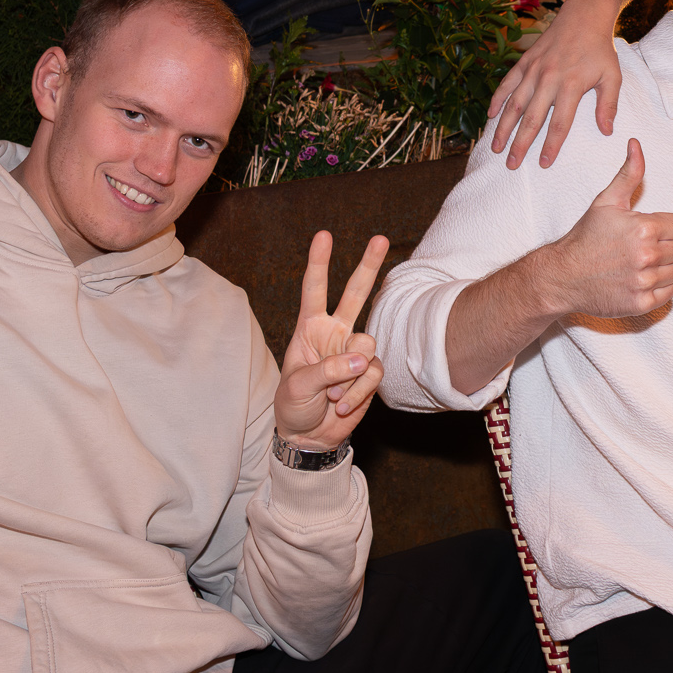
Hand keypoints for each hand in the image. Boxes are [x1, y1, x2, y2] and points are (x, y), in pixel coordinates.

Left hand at [277, 230, 389, 451]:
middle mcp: (335, 334)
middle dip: (368, 266)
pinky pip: (373, 373)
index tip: (324, 236)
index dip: (319, 263)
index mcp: (309, 329)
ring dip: (348, 376)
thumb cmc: (293, 406)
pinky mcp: (369, 373)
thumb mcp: (297, 387)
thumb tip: (362, 359)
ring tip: (330, 397)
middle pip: (355, 294)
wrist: (309, 437)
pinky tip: (341, 406)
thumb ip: (327, 370)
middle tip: (380, 239)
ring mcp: (354, 352)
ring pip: (367, 344)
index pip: (314, 291)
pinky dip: (357, 392)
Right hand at [487, 0, 623, 169]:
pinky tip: (490, 115)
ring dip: (503, 127)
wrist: (584, 16)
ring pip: (514, 103)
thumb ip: (608, 104)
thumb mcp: (612, 76)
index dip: (551, 146)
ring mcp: (534, 70)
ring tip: (495, 147)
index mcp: (570, 86)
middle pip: (531, 119)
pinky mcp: (525, 61)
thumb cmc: (600, 50)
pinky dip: (498, 99)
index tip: (544, 164)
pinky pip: (507, 83)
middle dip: (520, 144)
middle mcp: (548, 79)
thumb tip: (607, 131)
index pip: (559, 124)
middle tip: (512, 165)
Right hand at [539, 138, 672, 317]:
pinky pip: (668, 294)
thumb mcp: (606, 201)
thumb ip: (629, 174)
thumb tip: (636, 145)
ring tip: (640, 263)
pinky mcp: (641, 303)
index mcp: (645, 228)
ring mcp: (644, 282)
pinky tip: (639, 279)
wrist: (562, 276)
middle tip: (644, 247)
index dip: (669, 227)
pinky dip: (658, 288)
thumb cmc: (585, 238)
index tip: (652, 230)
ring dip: (664, 268)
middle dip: (667, 247)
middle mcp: (647, 256)